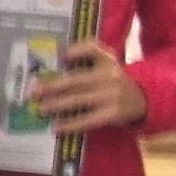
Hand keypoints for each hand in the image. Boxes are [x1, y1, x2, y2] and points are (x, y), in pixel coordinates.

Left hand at [31, 39, 147, 135]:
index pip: (93, 49)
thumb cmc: (114, 78)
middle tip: (34, 93)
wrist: (141, 98)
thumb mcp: (107, 60)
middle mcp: (109, 76)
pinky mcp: (112, 114)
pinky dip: (70, 124)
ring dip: (57, 105)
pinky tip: (56, 127)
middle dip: (53, 86)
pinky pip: (88, 119)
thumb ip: (88, 52)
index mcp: (107, 60)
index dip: (76, 51)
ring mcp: (111, 96)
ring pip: (79, 100)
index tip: (60, 57)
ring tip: (41, 109)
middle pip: (77, 80)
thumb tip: (62, 56)